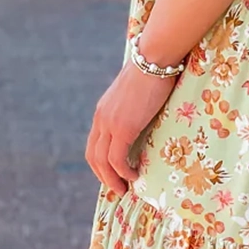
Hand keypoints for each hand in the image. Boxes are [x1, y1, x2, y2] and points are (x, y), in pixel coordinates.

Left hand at [85, 60, 178, 194]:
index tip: (113, 175)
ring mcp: (110, 123)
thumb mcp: (138, 92)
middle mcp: (101, 118)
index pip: (94, 143)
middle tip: (117, 189)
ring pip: (102, 161)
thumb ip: (135, 106)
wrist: (154, 58)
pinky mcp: (123, 127)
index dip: (101, 163)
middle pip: (93, 156)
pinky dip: (123, 172)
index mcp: (103, 110)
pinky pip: (117, 158)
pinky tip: (135, 176)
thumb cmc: (153, 70)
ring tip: (124, 190)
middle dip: (103, 176)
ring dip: (112, 179)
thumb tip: (147, 113)